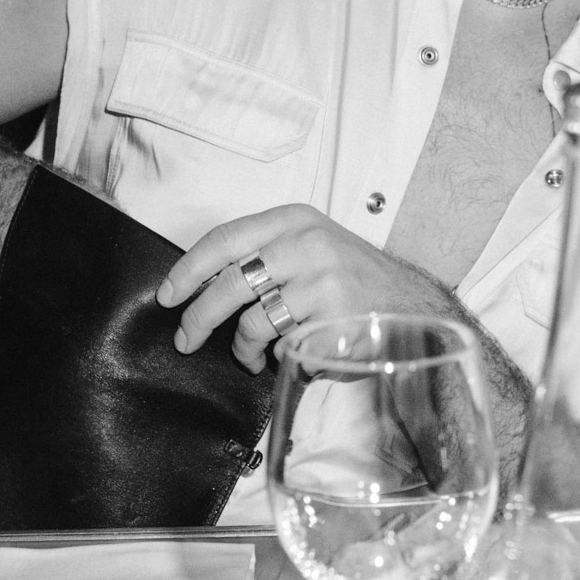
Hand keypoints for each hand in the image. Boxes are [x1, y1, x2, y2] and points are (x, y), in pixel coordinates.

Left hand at [157, 204, 455, 372]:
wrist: (412, 305)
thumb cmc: (353, 280)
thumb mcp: (311, 246)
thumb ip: (263, 253)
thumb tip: (200, 284)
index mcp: (295, 220)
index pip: (225, 239)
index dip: (188, 269)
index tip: (167, 295)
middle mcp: (308, 245)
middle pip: (229, 284)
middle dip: (198, 318)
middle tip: (185, 339)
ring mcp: (323, 283)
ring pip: (252, 324)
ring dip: (243, 348)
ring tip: (251, 355)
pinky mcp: (333, 322)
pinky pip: (282, 348)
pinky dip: (278, 358)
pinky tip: (290, 354)